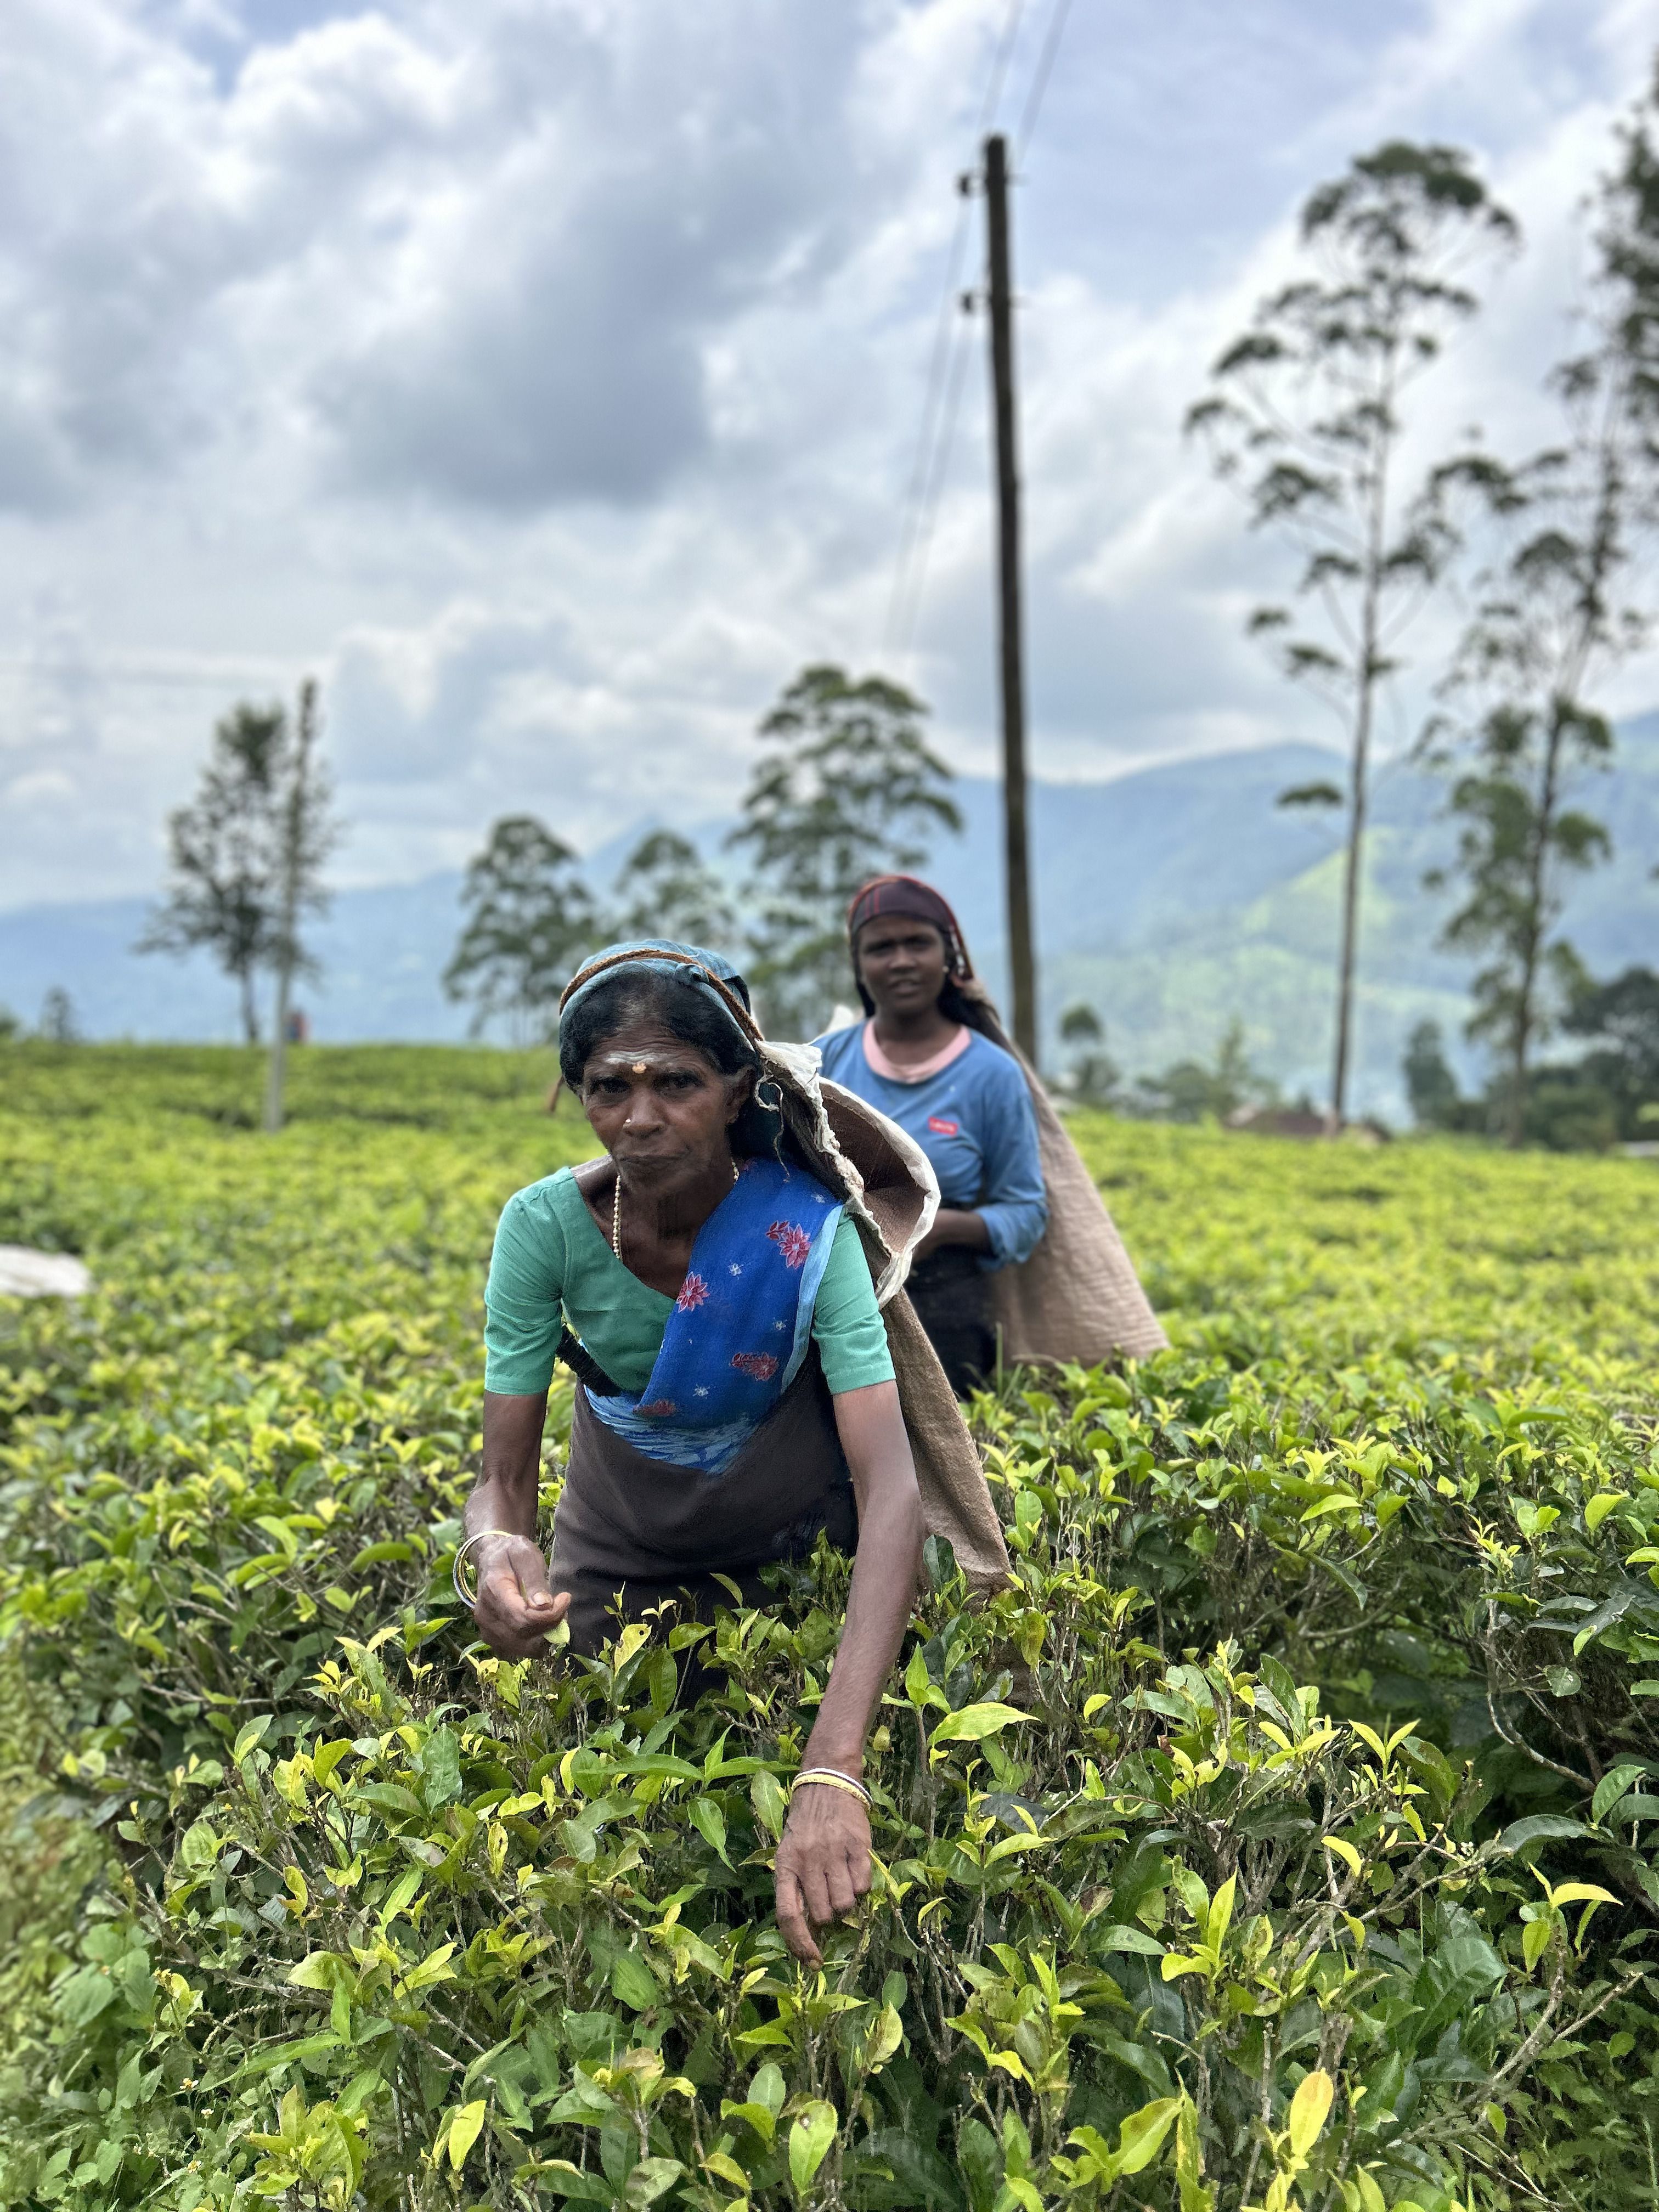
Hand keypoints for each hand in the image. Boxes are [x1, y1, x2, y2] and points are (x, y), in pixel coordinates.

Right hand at [471, 1534, 569, 1657]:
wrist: (491, 1560)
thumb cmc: (511, 1553)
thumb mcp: (524, 1554)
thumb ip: (533, 1579)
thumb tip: (544, 1605)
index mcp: (493, 1592)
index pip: (523, 1618)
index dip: (550, 1615)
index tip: (565, 1597)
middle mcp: (486, 1617)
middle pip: (525, 1637)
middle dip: (551, 1624)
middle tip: (561, 1604)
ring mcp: (488, 1631)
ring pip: (525, 1648)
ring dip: (546, 1635)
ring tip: (553, 1612)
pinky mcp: (494, 1639)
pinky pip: (522, 1650)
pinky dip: (538, 1641)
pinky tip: (543, 1622)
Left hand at [775, 1783, 871, 1966]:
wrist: (826, 1785)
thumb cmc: (805, 1827)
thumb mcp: (789, 1854)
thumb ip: (795, 1889)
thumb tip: (809, 1933)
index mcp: (785, 1865)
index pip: (788, 1915)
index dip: (800, 1944)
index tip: (813, 1962)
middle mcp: (807, 1861)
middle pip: (821, 1914)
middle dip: (828, 1915)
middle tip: (829, 1897)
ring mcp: (833, 1853)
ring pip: (844, 1904)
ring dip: (845, 1903)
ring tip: (841, 1882)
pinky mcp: (857, 1846)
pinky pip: (863, 1886)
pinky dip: (861, 1887)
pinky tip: (854, 1869)